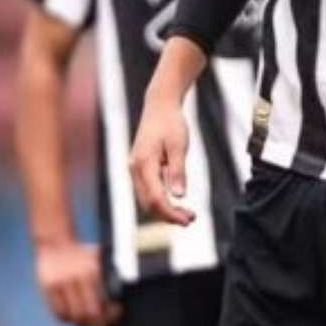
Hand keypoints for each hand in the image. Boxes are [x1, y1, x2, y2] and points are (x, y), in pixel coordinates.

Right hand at [35, 241, 121, 325]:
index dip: (109, 315)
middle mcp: (75, 279)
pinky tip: (74, 315)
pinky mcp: (47, 288)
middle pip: (86, 314)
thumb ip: (108, 274)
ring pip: (71, 316)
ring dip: (81, 323)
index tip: (116, 312)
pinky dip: (67, 318)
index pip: (100, 304)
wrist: (56, 240)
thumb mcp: (98, 258)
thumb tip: (118, 295)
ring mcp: (59, 284)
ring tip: (88, 320)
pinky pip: (58, 312)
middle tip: (103, 321)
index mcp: (91, 271)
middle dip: (96, 322)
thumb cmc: (82, 252)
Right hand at [129, 93, 194, 224]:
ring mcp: (134, 169)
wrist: (159, 105)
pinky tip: (175, 201)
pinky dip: (160, 200)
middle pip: (148, 203)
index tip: (188, 220)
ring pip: (146, 199)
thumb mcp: (179, 145)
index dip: (171, 213)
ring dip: (164, 209)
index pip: (156, 198)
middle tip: (190, 219)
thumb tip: (179, 196)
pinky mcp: (139, 167)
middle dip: (168, 215)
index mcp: (144, 164)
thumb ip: (178, 171)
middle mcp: (135, 169)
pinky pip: (147, 190)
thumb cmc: (171, 123)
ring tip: (186, 214)